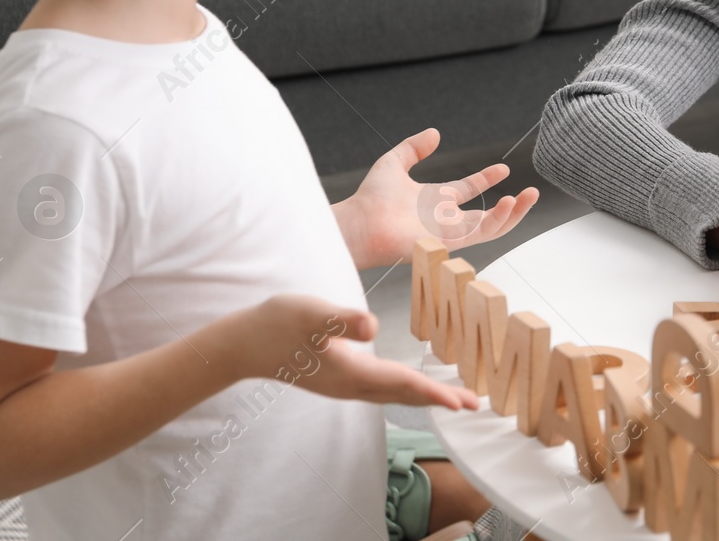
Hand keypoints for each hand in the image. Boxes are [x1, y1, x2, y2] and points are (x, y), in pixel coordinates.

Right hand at [230, 294, 477, 409]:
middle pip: (405, 394)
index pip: (402, 383)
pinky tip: (410, 385)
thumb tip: (371, 324)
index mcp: (351, 372)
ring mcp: (344, 385)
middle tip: (474, 404)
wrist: (245, 343)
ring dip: (425, 396)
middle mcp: (351, 385)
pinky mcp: (338, 379)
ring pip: (394, 394)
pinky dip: (404, 389)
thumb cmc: (278, 323)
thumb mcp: (311, 313)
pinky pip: (382, 389)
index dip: (434, 392)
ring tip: (452, 398)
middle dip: (440, 399)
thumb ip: (341, 319)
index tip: (462, 402)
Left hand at [334, 127, 539, 267]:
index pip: (468, 189)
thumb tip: (435, 133)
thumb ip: (414, 147)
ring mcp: (449, 232)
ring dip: (512, 214)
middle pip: (488, 215)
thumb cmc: (370, 199)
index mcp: (435, 200)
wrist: (360, 223)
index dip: (486, 179)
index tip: (503, 168)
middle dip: (513, 205)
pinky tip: (508, 204)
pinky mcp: (450, 242)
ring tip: (527, 197)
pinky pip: (481, 233)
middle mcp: (445, 218)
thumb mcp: (395, 162)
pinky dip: (498, 220)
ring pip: (491, 227)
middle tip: (532, 192)